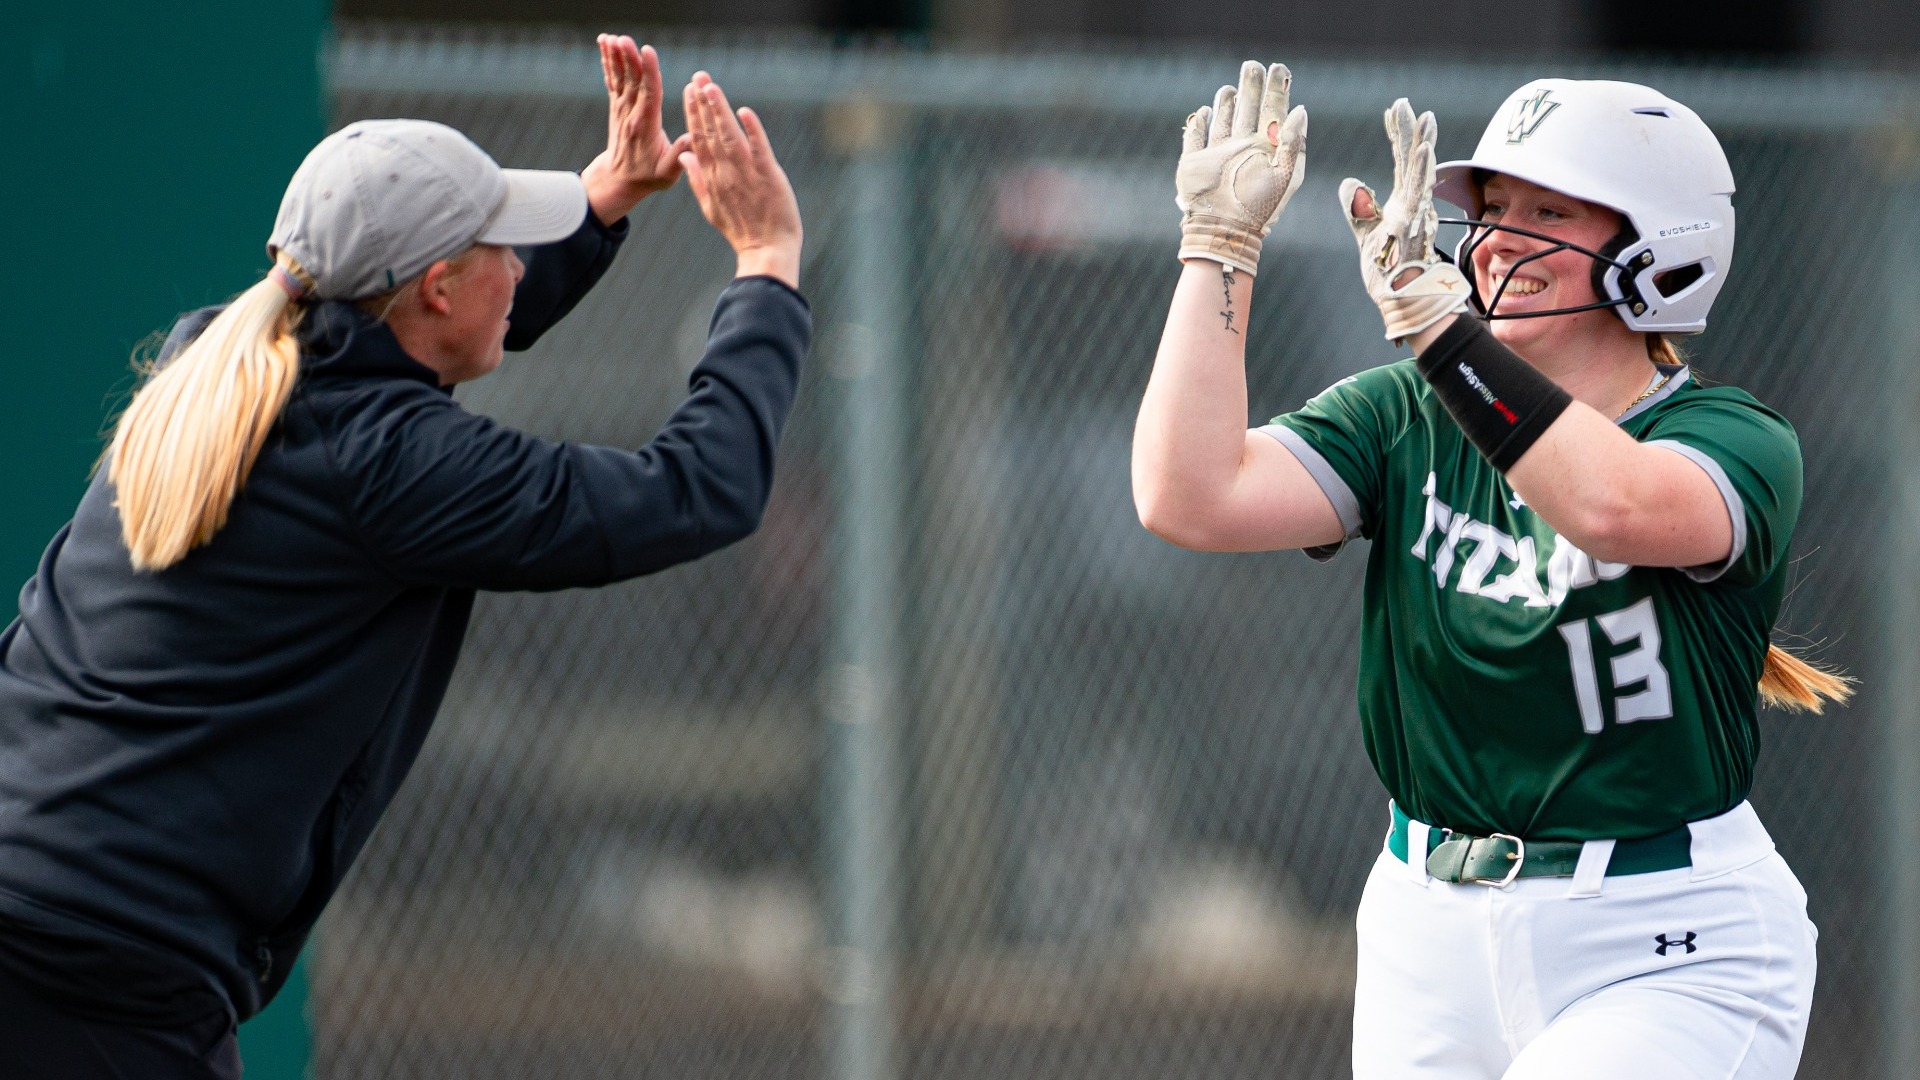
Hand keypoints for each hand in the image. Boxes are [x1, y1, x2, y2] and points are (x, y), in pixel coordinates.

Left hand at [581, 35, 692, 224]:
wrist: (620, 180)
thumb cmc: (648, 177)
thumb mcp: (667, 174)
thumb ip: (679, 157)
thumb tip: (694, 139)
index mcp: (645, 127)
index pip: (649, 95)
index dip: (649, 73)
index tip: (647, 53)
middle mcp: (630, 115)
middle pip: (632, 82)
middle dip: (629, 60)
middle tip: (625, 40)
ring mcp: (621, 108)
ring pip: (619, 78)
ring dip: (615, 56)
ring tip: (611, 37)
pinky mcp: (617, 104)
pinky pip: (612, 79)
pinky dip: (608, 61)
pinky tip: (606, 43)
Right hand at [680, 72, 803, 287]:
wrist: (766, 251)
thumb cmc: (742, 230)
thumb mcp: (711, 207)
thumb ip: (697, 179)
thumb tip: (685, 156)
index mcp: (712, 178)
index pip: (698, 140)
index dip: (693, 115)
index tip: (688, 92)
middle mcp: (726, 172)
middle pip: (711, 133)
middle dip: (703, 104)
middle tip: (697, 77)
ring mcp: (746, 173)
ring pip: (729, 136)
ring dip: (720, 111)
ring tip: (710, 87)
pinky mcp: (768, 175)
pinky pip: (759, 148)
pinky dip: (752, 130)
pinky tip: (744, 112)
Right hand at [1174, 61, 1308, 276]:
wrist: (1224, 232)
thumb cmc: (1259, 209)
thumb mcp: (1285, 175)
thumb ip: (1293, 143)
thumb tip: (1301, 111)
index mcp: (1265, 149)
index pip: (1273, 111)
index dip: (1277, 90)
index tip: (1279, 68)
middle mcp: (1242, 148)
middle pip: (1248, 110)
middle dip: (1251, 87)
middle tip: (1253, 65)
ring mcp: (1218, 155)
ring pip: (1223, 121)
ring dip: (1226, 103)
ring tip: (1230, 87)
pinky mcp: (1195, 163)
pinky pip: (1196, 138)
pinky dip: (1199, 124)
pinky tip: (1205, 111)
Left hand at [1339, 99, 1470, 344]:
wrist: (1402, 302)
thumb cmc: (1388, 274)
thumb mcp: (1367, 237)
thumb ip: (1360, 210)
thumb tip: (1350, 184)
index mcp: (1402, 203)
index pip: (1401, 162)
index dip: (1398, 135)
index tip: (1394, 109)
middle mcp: (1412, 205)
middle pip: (1412, 161)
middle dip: (1410, 131)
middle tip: (1405, 103)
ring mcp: (1416, 216)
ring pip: (1421, 175)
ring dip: (1422, 147)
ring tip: (1424, 119)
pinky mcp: (1414, 228)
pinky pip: (1419, 197)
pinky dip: (1422, 174)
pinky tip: (1424, 153)